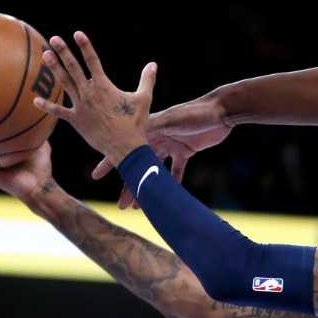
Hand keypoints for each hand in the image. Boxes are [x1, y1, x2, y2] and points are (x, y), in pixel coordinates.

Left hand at [35, 31, 155, 167]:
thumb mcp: (144, 99)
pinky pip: (59, 111)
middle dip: (64, 52)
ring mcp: (80, 106)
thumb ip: (147, 80)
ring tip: (45, 55)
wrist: (125, 146)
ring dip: (55, 69)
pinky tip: (36, 100)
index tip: (77, 34)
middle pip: (74, 68)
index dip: (85, 46)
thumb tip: (153, 64)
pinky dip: (48, 106)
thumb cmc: (136, 123)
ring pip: (65, 84)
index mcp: (104, 86)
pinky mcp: (76, 120)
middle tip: (54, 39)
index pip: (93, 61)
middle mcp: (89, 93)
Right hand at [91, 98, 232, 209]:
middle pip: (139, 164)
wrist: (221, 111)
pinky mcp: (185, 151)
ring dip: (148, 185)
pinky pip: (176, 170)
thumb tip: (132, 137)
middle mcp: (157, 137)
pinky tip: (167, 195)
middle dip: (129, 184)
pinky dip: (172, 182)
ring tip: (139, 206)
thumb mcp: (172, 119)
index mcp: (149, 129)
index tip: (97, 176)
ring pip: (154, 169)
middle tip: (122, 205)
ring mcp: (170, 145)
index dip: (111, 162)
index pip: (126, 147)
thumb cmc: (195, 112)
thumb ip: (153, 128)